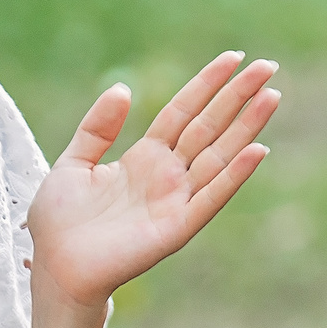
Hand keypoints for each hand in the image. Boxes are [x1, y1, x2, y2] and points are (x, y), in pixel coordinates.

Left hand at [28, 53, 280, 308]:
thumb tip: (123, 88)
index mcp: (145, 157)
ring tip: (271, 96)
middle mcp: (168, 175)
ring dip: (247, 126)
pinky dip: (235, 175)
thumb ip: (98, 127)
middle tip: (268, 66)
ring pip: (219, 155)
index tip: (234, 57)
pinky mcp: (178, 227)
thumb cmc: (59, 224)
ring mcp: (176, 200)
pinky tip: (257, 149)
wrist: (55, 270)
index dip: (207, 84)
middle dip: (238, 96)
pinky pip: (212, 196)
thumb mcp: (73, 163)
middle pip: (210, 126)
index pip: (184, 111)